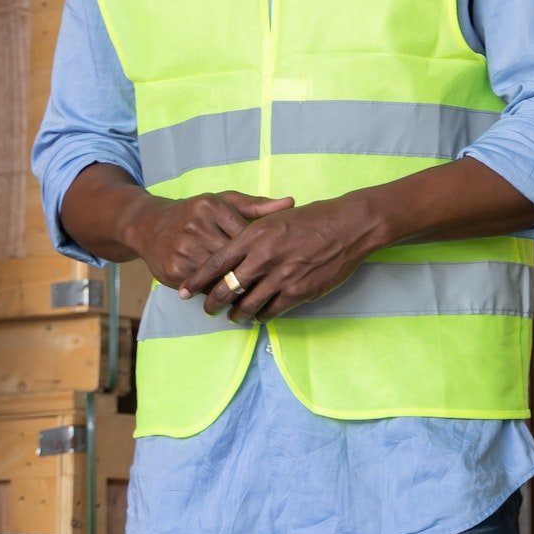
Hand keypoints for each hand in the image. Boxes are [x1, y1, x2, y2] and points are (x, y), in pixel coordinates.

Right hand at [128, 191, 294, 289]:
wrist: (150, 225)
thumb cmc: (196, 213)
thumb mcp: (225, 202)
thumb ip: (257, 206)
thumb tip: (291, 203)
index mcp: (212, 207)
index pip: (246, 234)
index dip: (261, 250)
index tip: (277, 259)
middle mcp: (196, 227)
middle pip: (234, 257)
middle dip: (251, 271)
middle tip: (271, 282)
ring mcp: (184, 249)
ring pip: (220, 275)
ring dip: (236, 286)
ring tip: (255, 293)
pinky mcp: (175, 270)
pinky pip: (204, 286)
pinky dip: (217, 291)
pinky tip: (230, 296)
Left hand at [179, 196, 385, 321]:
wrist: (348, 226)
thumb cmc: (313, 217)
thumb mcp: (276, 217)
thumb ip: (252, 233)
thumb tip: (233, 252)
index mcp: (254, 235)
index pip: (215, 263)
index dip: (196, 280)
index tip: (184, 290)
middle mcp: (263, 257)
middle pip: (225, 289)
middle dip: (211, 303)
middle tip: (207, 309)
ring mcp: (281, 277)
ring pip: (246, 305)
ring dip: (235, 314)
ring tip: (233, 315)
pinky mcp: (298, 292)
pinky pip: (271, 311)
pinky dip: (261, 316)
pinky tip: (259, 315)